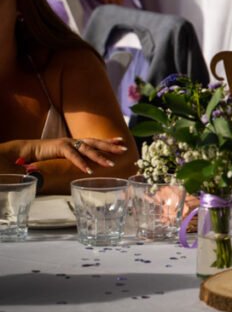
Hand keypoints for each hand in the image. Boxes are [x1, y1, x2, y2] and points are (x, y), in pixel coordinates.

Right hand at [13, 137, 130, 174]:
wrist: (26, 150)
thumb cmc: (45, 155)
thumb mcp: (63, 157)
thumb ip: (74, 159)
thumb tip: (86, 167)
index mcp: (76, 142)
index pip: (96, 140)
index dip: (108, 140)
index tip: (122, 141)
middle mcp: (74, 141)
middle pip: (96, 142)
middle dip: (110, 146)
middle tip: (124, 149)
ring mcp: (67, 143)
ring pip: (88, 149)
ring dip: (100, 157)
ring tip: (111, 164)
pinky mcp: (59, 148)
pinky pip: (73, 156)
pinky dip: (81, 163)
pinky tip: (89, 170)